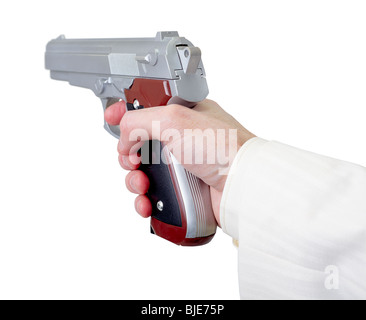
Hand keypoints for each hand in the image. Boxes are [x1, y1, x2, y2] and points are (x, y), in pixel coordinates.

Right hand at [104, 99, 254, 225]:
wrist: (244, 185)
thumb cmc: (223, 148)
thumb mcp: (174, 120)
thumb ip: (139, 120)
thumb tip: (124, 137)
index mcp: (182, 115)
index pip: (146, 107)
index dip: (125, 111)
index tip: (110, 116)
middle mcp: (182, 139)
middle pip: (140, 144)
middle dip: (128, 155)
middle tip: (131, 160)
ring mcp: (183, 165)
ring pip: (145, 172)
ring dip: (134, 181)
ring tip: (142, 185)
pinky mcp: (184, 189)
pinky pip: (156, 193)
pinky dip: (146, 200)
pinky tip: (147, 203)